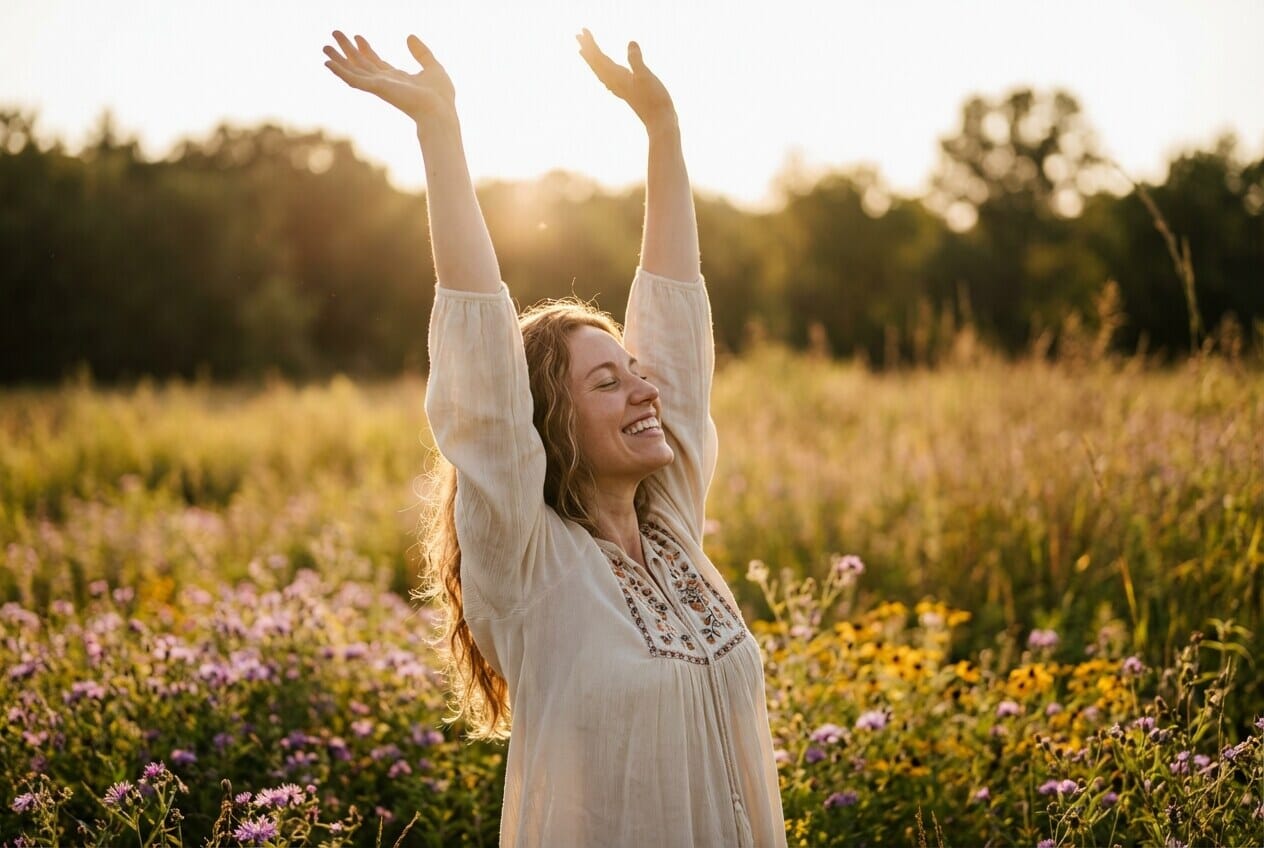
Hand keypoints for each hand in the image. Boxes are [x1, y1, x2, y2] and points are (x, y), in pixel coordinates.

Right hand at [323, 31, 455, 128]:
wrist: (440, 110)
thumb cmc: (441, 96)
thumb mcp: (432, 67)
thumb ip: (421, 52)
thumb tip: (409, 36)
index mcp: (397, 79)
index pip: (376, 63)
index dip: (365, 49)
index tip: (357, 36)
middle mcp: (385, 83)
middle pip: (361, 64)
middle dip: (348, 49)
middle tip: (335, 34)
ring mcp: (379, 86)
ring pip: (353, 70)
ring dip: (339, 59)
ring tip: (325, 46)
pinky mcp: (376, 88)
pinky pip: (353, 79)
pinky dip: (340, 71)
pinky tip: (328, 63)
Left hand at [576, 29, 676, 131]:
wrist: (660, 121)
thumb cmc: (653, 100)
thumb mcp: (645, 76)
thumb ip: (636, 60)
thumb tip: (630, 43)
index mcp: (617, 77)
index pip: (598, 57)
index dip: (590, 44)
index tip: (582, 32)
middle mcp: (615, 83)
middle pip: (597, 63)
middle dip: (588, 49)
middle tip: (578, 35)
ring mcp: (621, 88)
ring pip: (601, 71)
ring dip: (593, 60)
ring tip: (585, 52)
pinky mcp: (628, 92)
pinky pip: (610, 79)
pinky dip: (604, 71)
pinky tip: (606, 74)